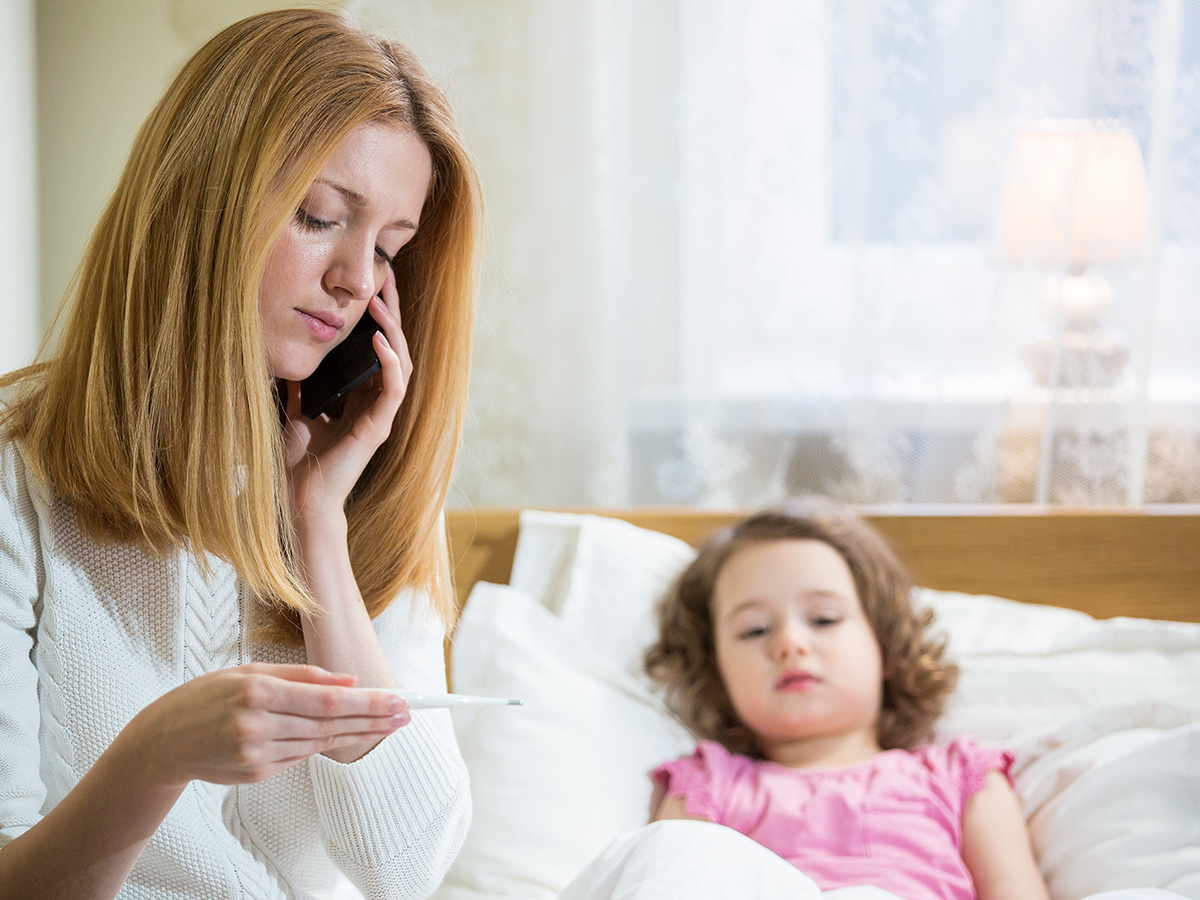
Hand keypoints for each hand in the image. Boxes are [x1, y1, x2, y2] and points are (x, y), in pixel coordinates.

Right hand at [117, 663, 409, 786]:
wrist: (161, 741)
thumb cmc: (207, 697)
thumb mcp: (249, 672)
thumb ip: (301, 676)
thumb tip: (348, 682)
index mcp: (257, 691)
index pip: (326, 700)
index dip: (366, 702)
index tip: (397, 700)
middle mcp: (257, 724)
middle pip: (329, 724)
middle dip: (373, 719)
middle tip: (407, 714)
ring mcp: (256, 753)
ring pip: (319, 742)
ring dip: (357, 733)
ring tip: (388, 724)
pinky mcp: (255, 773)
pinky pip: (299, 755)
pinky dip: (322, 743)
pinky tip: (344, 733)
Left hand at [282, 264, 413, 520]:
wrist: (297, 498)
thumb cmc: (297, 462)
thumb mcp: (294, 410)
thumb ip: (300, 386)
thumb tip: (292, 356)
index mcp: (360, 399)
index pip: (377, 350)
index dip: (378, 319)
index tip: (372, 288)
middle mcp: (376, 404)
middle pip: (394, 349)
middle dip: (391, 313)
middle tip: (386, 279)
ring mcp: (381, 415)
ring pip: (401, 362)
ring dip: (393, 331)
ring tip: (381, 304)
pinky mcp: (379, 427)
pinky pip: (395, 387)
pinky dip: (390, 361)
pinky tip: (378, 339)